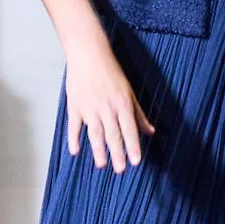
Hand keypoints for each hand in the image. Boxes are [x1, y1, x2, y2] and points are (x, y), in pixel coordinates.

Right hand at [64, 31, 154, 171]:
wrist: (88, 54)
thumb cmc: (110, 71)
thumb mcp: (129, 91)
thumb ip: (138, 114)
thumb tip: (150, 131)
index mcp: (122, 104)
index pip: (129, 129)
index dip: (133, 146)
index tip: (136, 161)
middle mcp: (107, 108)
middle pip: (113, 135)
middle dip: (117, 154)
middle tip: (120, 170)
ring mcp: (89, 107)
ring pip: (95, 133)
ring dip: (99, 150)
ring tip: (102, 164)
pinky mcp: (74, 105)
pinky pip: (74, 125)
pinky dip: (74, 138)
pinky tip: (75, 151)